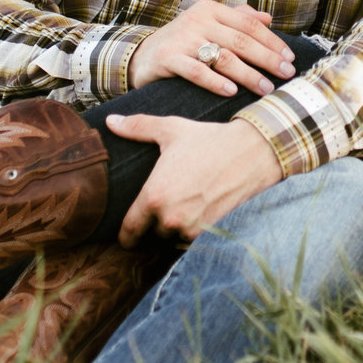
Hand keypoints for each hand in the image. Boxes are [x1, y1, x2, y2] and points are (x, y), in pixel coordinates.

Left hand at [104, 115, 283, 241]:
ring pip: (171, 239)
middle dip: (153, 226)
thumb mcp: (171, 130)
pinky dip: (190, 232)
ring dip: (172, 230)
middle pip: (151, 236)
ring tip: (179, 210)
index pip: (129, 232)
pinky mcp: (211, 232)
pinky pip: (191, 241)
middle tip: (159, 211)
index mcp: (153, 197)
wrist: (252, 153)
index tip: (127, 235)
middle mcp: (169, 218)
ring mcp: (192, 228)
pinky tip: (195, 214)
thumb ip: (137, 128)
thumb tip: (110, 121)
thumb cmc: (209, 140)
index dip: (125, 236)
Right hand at [130, 0, 295, 96]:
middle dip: (267, 59)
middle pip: (241, 41)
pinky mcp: (168, 58)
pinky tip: (232, 92)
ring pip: (223, 57)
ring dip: (248, 75)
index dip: (272, 42)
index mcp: (211, 10)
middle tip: (286, 74)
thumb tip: (268, 17)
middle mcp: (198, 20)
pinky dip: (216, 82)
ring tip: (265, 88)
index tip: (290, 58)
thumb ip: (237, 18)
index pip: (249, 25)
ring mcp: (182, 39)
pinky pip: (197, 71)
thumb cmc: (183, 43)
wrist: (142, 57)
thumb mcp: (208, 25)